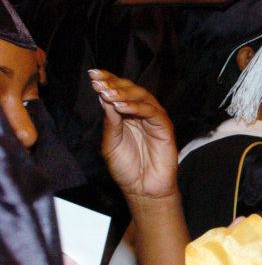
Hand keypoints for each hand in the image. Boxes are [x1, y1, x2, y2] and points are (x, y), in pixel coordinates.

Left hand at [91, 69, 177, 204]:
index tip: (93, 74)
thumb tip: (104, 96)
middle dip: (114, 83)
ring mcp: (154, 120)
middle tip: (99, 81)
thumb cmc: (127, 168)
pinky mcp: (165, 129)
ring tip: (107, 93)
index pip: (119, 91)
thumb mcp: (110, 142)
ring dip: (124, 93)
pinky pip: (153, 112)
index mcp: (128, 115)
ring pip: (143, 97)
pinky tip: (120, 107)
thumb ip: (110, 121)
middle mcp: (142, 114)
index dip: (108, 80)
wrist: (142, 189)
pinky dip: (137, 107)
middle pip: (132, 90)